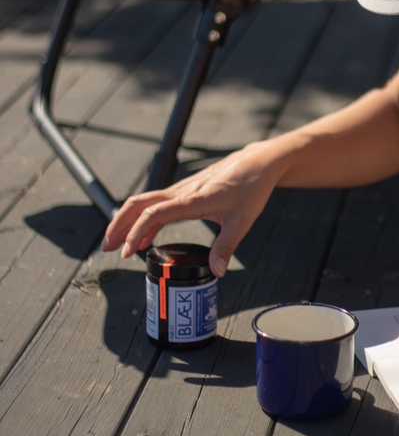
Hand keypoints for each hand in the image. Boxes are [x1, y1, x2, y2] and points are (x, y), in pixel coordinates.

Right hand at [102, 142, 278, 276]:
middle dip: (118, 225)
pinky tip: (145, 236)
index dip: (136, 233)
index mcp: (192, 200)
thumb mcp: (241, 221)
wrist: (255, 163)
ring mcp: (182, 189)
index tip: (127, 252)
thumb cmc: (250, 187)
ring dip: (127, 220)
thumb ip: (226, 247)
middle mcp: (182, 192)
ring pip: (144, 202)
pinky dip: (144, 218)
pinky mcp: (186, 190)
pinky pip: (157, 203)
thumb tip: (217, 271)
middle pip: (138, 204)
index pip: (153, 214)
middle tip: (107, 247)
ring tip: (116, 244)